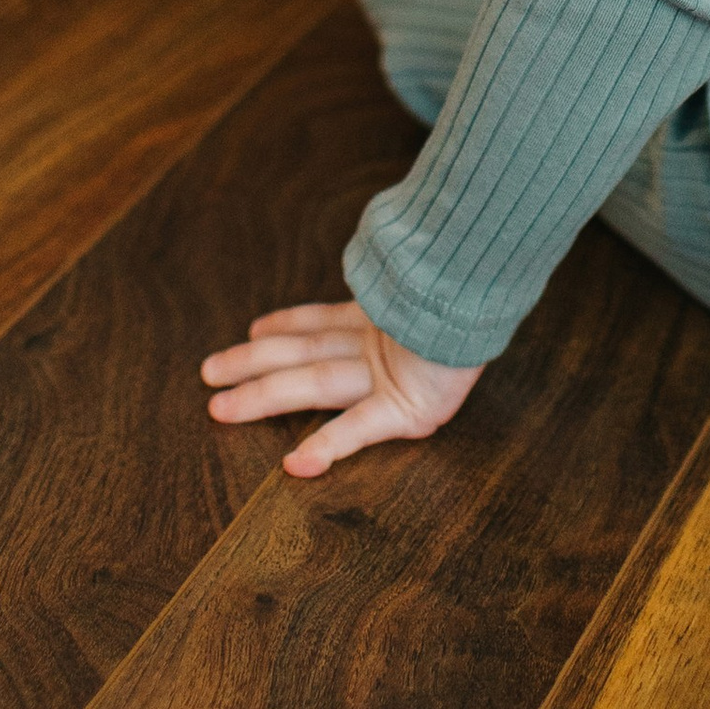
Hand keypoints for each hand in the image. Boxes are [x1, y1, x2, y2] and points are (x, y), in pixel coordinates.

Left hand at [203, 298, 480, 478]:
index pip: (324, 322)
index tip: (256, 327)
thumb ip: (419, 277)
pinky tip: (297, 464)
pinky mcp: (407, 407)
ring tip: (221, 406)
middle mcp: (378, 346)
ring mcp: (388, 375)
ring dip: (263, 394)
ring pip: (311, 382)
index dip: (286, 323)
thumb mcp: (441, 284)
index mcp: (385, 321)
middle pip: (302, 352)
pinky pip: (358, 428)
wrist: (501, 292)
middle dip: (252, 362)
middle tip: (208, 374)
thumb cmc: (475, 289)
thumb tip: (423, 244)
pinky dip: (328, 446)